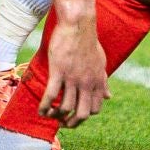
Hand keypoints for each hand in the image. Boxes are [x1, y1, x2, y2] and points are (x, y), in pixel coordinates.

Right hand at [40, 14, 109, 128]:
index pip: (94, 109)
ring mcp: (73, 79)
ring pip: (66, 107)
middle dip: (72, 123)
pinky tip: (40, 110)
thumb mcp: (101, 63)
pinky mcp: (59, 72)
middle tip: (63, 124)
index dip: (84, 116)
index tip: (75, 115)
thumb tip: (109, 96)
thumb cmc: (88, 42)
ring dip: (56, 116)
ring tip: (49, 115)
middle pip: (82, 114)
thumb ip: (103, 81)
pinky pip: (52, 95)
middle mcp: (87, 84)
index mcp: (98, 82)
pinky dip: (45, 106)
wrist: (78, 25)